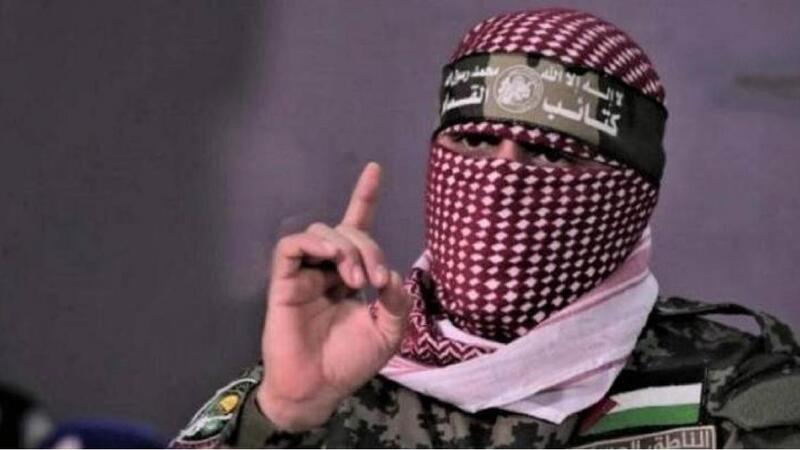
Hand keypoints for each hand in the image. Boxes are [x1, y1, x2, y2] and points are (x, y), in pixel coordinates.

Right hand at [256, 162, 412, 431]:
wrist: (319, 387)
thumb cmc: (350, 362)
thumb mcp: (388, 332)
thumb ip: (397, 301)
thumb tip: (390, 273)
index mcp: (350, 274)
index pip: (358, 227)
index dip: (365, 197)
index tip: (375, 168)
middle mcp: (327, 268)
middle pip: (347, 230)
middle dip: (366, 245)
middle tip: (373, 278)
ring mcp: (304, 274)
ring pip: (321, 232)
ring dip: (345, 247)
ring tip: (354, 278)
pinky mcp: (283, 282)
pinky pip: (291, 247)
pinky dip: (313, 243)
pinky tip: (330, 256)